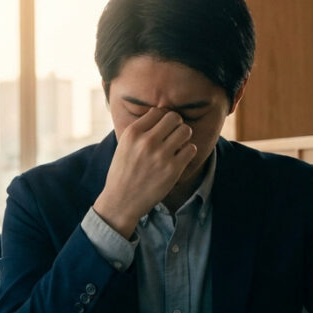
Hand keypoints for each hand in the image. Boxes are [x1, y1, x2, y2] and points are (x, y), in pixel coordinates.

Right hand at [93, 109, 195, 236]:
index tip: (162, 128)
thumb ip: (140, 130)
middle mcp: (147, 141)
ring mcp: (161, 155)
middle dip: (176, 124)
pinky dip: (188, 152)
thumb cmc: (123, 172)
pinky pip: (191, 149)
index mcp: (132, 133)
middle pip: (174, 117)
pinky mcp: (173, 169)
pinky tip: (179, 158)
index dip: (163, 119)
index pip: (158, 111)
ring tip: (177, 145)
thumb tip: (160, 114)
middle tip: (173, 134)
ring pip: (186, 131)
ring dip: (184, 137)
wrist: (121, 201)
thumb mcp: (124, 145)